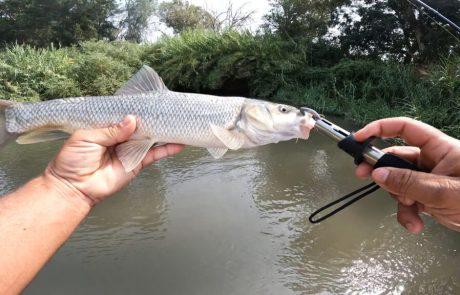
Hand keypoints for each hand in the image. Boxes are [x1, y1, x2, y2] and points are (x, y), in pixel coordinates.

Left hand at [43, 116, 183, 205]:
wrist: (74, 187)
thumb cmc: (73, 161)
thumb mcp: (87, 137)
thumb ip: (111, 129)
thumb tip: (132, 120)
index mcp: (106, 127)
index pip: (124, 115)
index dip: (135, 109)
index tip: (149, 101)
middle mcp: (120, 137)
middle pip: (140, 125)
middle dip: (152, 118)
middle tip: (167, 109)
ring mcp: (130, 150)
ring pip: (150, 138)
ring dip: (163, 131)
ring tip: (179, 123)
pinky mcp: (137, 163)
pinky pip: (154, 155)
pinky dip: (167, 149)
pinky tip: (179, 143)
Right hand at [354, 117, 459, 232]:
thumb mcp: (444, 191)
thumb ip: (409, 183)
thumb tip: (377, 174)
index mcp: (440, 148)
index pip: (405, 129)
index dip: (380, 128)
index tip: (360, 137)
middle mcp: (433, 161)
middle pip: (397, 159)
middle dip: (383, 172)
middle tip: (362, 176)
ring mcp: (430, 180)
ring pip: (400, 184)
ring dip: (399, 200)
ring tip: (410, 214)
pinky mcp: (430, 197)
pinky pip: (408, 201)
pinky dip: (407, 213)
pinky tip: (415, 224)